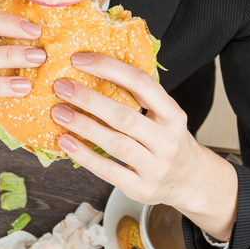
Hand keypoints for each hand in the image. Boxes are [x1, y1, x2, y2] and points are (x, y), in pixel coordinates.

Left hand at [52, 53, 238, 240]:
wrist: (191, 180)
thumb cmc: (166, 140)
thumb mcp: (164, 116)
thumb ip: (139, 97)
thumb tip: (93, 67)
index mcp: (174, 115)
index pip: (142, 83)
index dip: (109, 68)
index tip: (80, 59)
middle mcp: (168, 141)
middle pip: (125, 116)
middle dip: (89, 99)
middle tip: (62, 87)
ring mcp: (156, 167)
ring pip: (116, 144)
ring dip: (83, 126)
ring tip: (59, 112)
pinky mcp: (141, 188)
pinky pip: (108, 171)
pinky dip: (84, 156)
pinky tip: (66, 142)